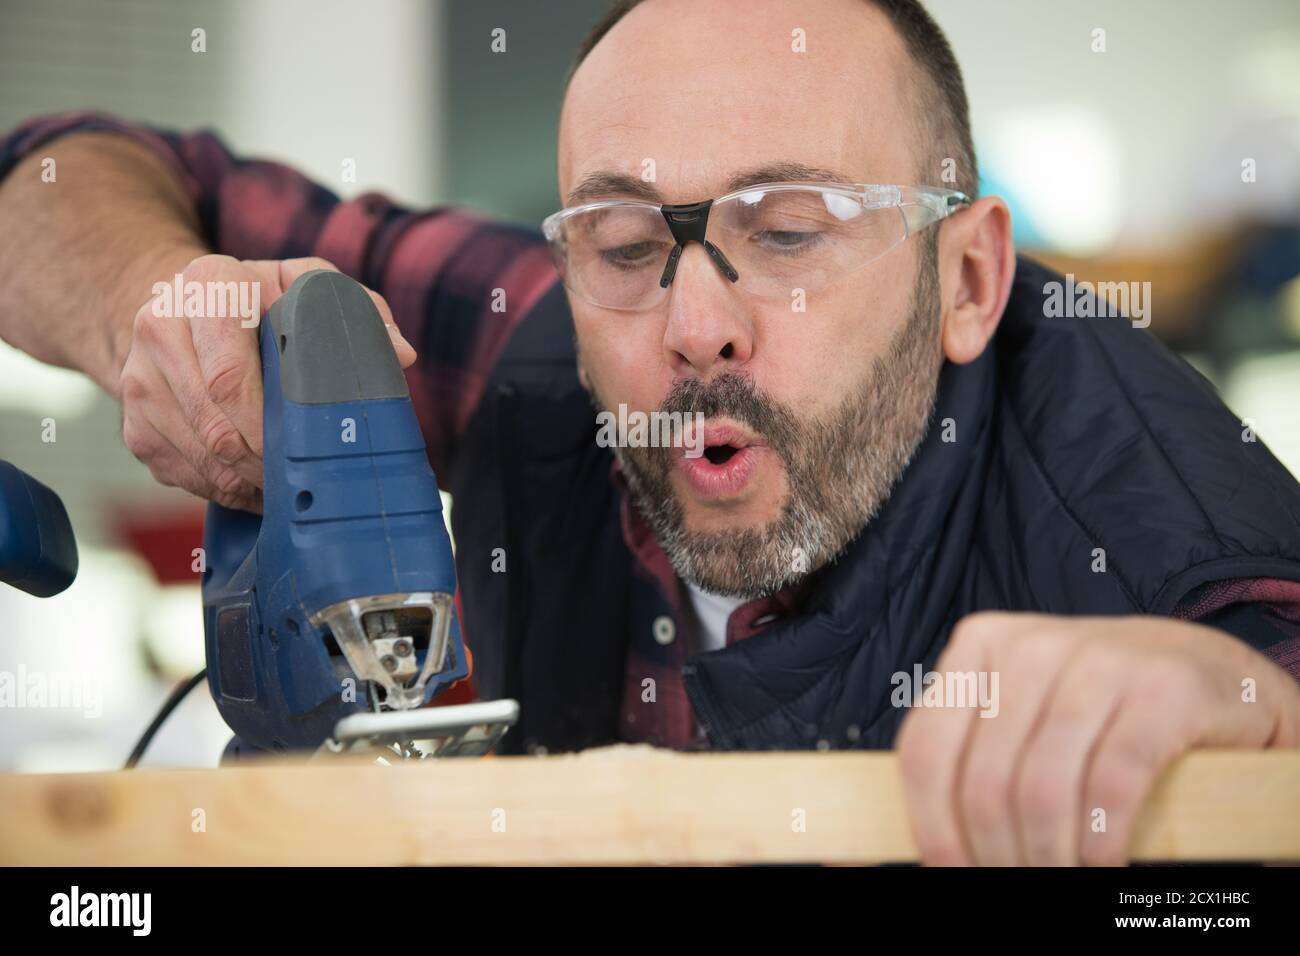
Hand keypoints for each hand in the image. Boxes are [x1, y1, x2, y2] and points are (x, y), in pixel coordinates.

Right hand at [117, 254, 415, 510]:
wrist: (183, 310)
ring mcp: (140, 380)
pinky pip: (187, 474)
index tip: (304, 447)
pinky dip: (228, 490)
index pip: (231, 375)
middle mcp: (160, 327)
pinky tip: (258, 485)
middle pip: (217, 426)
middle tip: (307, 480)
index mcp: (208, 285)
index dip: (270, 424)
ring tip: (289, 486)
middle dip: (267, 463)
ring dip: (250, 483)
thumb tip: (399, 354)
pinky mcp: (135, 425)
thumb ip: (354, 308)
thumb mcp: (305, 286)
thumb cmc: (258, 301)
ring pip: (201, 457)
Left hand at [895, 611, 1299, 864]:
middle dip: (996, 852)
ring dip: (1047, 857)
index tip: (950, 871)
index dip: (931, 825)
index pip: (926, 748)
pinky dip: (1101, 843)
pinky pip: (1110, 786)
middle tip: (1017, 882)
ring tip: (1060, 879)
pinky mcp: (1161, 692)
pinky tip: (1103, 865)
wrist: (1214, 673)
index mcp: (981, 645)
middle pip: (984, 780)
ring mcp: (1099, 661)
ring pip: (1042, 790)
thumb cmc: (1102, 708)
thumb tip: (928, 838)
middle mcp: (1032, 646)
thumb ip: (975, 753)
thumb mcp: (1026, 711)